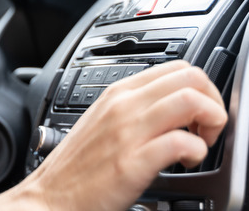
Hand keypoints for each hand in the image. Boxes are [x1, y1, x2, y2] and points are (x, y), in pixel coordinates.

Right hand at [16, 60, 226, 209]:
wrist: (50, 195)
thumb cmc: (77, 165)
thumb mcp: (103, 121)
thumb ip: (135, 108)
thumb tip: (171, 106)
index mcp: (117, 93)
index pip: (177, 67)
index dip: (200, 88)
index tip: (197, 114)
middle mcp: (123, 105)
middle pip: (191, 77)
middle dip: (212, 101)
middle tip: (204, 128)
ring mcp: (127, 132)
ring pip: (191, 100)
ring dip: (211, 122)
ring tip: (199, 144)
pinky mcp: (132, 162)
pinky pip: (182, 142)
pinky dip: (197, 152)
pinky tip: (185, 163)